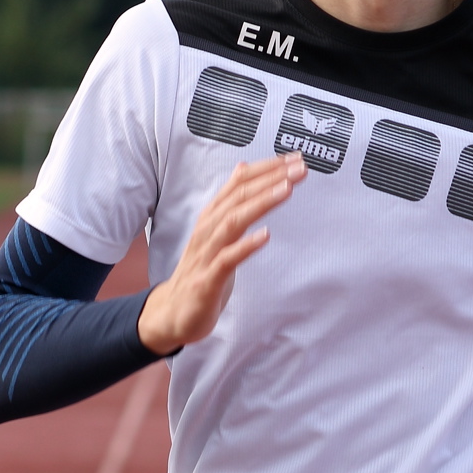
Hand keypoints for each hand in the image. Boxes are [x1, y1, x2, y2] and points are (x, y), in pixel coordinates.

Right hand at [138, 153, 305, 354]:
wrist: (172, 313)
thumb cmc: (200, 273)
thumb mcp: (217, 232)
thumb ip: (230, 202)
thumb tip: (242, 169)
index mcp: (212, 218)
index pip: (239, 184)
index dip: (266, 169)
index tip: (294, 158)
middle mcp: (208, 231)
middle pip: (238, 197)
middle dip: (270, 179)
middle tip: (299, 168)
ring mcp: (206, 254)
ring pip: (233, 221)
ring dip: (261, 203)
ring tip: (287, 189)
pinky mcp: (207, 280)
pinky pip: (227, 259)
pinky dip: (246, 246)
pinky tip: (266, 236)